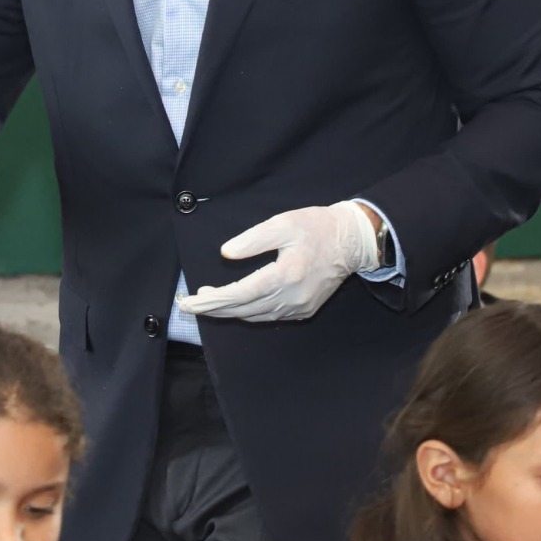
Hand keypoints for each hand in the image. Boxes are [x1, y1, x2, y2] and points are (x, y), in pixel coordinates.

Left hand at [178, 202, 379, 321]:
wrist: (352, 242)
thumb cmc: (317, 227)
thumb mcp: (283, 223)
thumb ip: (252, 240)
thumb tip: (226, 254)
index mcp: (285, 275)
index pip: (238, 294)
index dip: (211, 300)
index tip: (188, 302)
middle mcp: (291, 298)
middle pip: (242, 310)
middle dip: (213, 309)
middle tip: (189, 304)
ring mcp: (299, 308)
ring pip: (254, 316)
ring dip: (229, 311)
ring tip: (209, 300)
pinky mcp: (304, 311)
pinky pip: (269, 316)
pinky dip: (248, 312)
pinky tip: (237, 303)